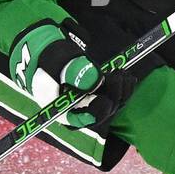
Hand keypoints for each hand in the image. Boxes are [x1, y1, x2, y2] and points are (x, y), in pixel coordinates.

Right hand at [9, 20, 135, 128]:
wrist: (48, 54)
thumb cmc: (47, 60)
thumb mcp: (56, 63)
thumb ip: (73, 70)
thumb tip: (95, 81)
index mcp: (65, 112)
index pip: (87, 119)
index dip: (99, 111)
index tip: (106, 97)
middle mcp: (79, 112)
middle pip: (104, 111)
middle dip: (114, 94)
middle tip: (118, 75)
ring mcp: (90, 103)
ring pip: (113, 104)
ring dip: (122, 90)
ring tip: (123, 74)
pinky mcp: (98, 95)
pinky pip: (115, 96)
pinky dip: (123, 87)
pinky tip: (127, 76)